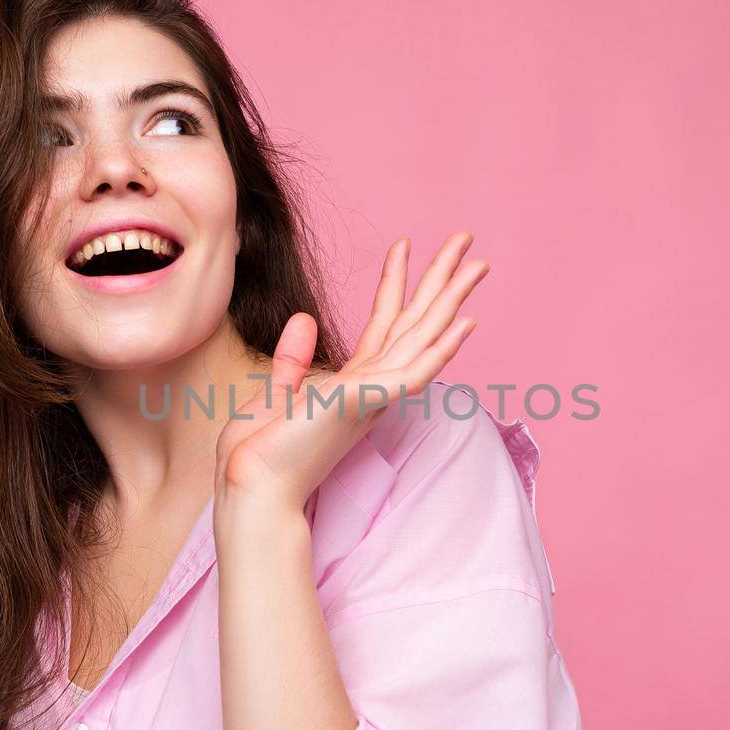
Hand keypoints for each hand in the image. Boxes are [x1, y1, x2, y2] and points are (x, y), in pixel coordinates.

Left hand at [214, 232, 488, 511]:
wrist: (251, 487)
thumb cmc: (262, 454)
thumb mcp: (276, 394)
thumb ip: (294, 359)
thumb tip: (304, 318)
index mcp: (354, 383)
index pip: (384, 322)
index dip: (395, 281)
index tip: (404, 243)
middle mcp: (373, 387)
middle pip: (416, 322)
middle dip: (441, 280)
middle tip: (466, 241)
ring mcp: (373, 395)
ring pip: (423, 338)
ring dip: (451, 301)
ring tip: (477, 265)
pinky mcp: (366, 403)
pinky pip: (413, 373)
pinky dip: (441, 350)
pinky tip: (465, 324)